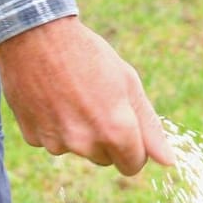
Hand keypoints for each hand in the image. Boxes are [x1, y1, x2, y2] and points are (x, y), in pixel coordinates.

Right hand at [0, 16, 174, 175]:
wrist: (36, 36)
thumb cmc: (88, 55)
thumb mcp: (128, 83)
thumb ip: (149, 126)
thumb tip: (168, 162)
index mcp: (116, 131)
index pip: (132, 166)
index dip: (133, 149)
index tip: (126, 129)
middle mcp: (86, 144)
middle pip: (105, 159)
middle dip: (104, 138)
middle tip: (95, 101)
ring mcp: (57, 143)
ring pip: (77, 150)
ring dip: (78, 132)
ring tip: (71, 95)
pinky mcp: (33, 137)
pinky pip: (51, 140)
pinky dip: (52, 125)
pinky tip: (50, 97)